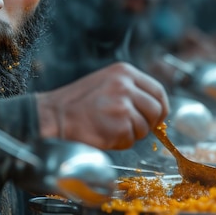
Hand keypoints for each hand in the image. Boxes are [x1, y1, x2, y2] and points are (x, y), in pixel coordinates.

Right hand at [35, 62, 168, 149]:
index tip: (158, 116)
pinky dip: (120, 142)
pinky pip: (131, 140)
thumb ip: (131, 89)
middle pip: (157, 110)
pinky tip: (104, 134)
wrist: (54, 116)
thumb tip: (155, 106)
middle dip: (150, 123)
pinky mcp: (119, 126)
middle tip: (133, 127)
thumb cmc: (78, 102)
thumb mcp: (107, 82)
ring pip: (144, 127)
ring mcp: (123, 106)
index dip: (161, 107)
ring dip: (131, 134)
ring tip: (110, 128)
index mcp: (124, 72)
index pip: (158, 90)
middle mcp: (126, 86)